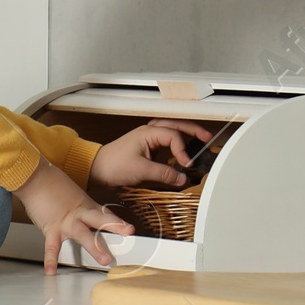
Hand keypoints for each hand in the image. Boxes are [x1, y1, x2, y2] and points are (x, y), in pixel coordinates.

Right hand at [16, 156, 136, 275]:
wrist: (33, 177)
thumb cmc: (49, 183)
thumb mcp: (70, 193)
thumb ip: (78, 206)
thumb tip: (80, 214)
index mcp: (85, 206)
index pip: (104, 214)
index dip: (117, 222)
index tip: (129, 230)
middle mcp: (79, 214)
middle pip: (100, 219)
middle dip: (115, 226)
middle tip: (128, 233)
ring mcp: (66, 222)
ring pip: (83, 234)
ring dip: (95, 247)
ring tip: (104, 260)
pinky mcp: (51, 228)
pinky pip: (52, 246)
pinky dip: (50, 259)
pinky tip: (51, 271)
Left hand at [86, 118, 213, 199]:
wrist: (96, 169)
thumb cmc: (113, 165)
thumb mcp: (141, 170)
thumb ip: (164, 174)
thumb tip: (182, 178)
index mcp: (148, 133)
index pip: (173, 136)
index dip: (183, 150)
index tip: (187, 164)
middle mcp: (149, 132)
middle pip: (177, 125)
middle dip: (193, 131)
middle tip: (208, 138)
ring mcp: (148, 138)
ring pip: (172, 130)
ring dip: (186, 134)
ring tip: (201, 139)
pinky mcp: (147, 147)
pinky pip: (166, 141)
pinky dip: (177, 143)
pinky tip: (183, 151)